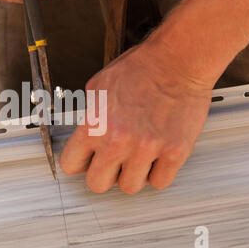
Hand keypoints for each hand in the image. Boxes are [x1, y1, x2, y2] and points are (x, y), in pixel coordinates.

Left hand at [59, 45, 213, 193]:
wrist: (178, 60)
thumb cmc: (140, 68)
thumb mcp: (98, 86)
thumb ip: (89, 116)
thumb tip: (85, 135)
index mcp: (95, 125)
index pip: (71, 164)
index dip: (79, 163)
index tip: (87, 160)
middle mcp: (118, 141)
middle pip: (97, 184)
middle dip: (103, 174)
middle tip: (112, 162)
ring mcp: (147, 149)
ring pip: (129, 187)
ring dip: (131, 174)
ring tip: (138, 156)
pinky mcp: (174, 152)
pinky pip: (159, 182)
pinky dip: (157, 173)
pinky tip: (157, 157)